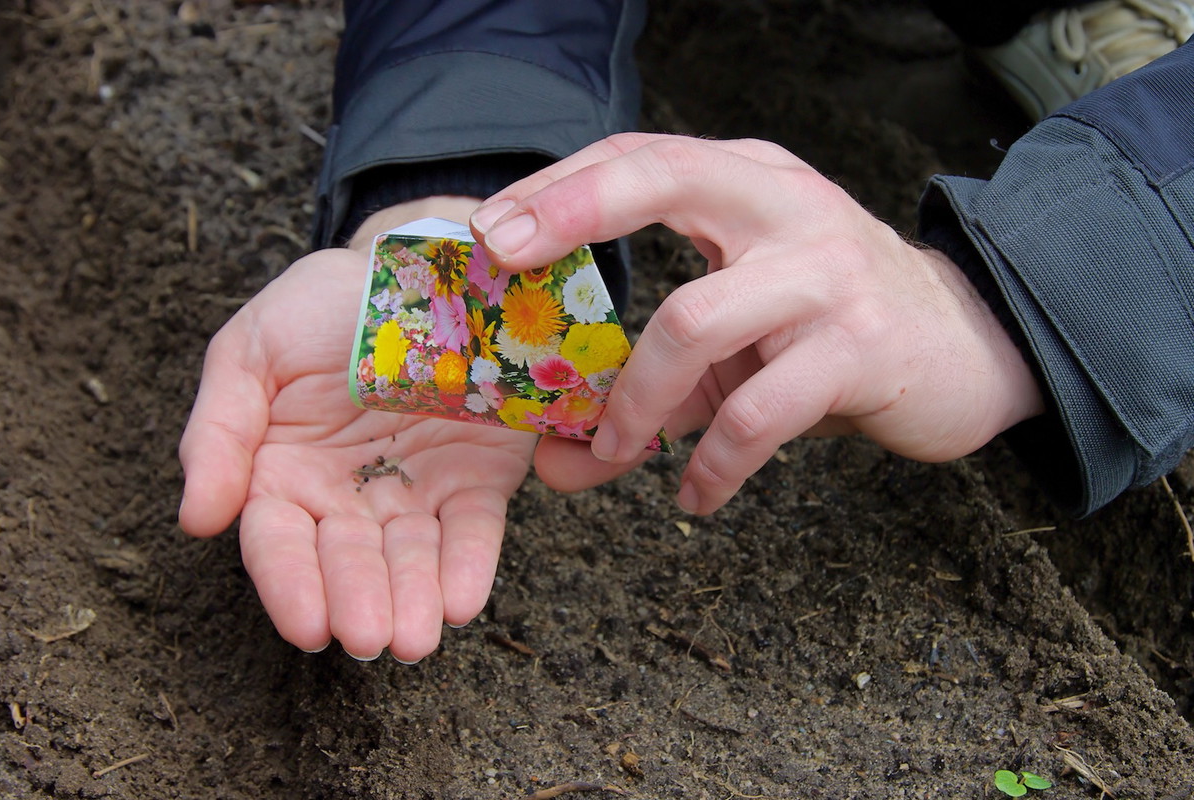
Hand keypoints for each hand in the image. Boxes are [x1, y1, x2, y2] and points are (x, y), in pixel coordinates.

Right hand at [179, 217, 533, 662]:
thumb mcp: (248, 352)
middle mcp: (351, 497)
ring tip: (419, 636)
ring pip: (414, 557)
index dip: (292, 586)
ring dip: (416, 598)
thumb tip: (197, 519)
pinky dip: (471, 564)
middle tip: (371, 639)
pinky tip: (464, 599)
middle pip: (351, 561)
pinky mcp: (478, 478)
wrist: (411, 269)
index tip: (309, 627)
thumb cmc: (319, 312)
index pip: (280, 542)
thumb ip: (218, 431)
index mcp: (284, 475)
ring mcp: (418, 490)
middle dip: (361, 602)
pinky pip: (475, 527)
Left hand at [469, 133, 1043, 514]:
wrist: (967, 345)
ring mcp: (827, 273)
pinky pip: (757, 414)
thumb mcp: (744, 325)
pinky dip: (713, 466)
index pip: (640, 156)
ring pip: (693, 322)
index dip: (556, 187)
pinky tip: (695, 495)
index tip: (486, 232)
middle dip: (569, 215)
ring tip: (609, 455)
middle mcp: (786, 207)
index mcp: (750, 182)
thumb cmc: (830, 327)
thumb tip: (553, 458)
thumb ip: (656, 379)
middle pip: (663, 179)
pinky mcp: (860, 348)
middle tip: (501, 264)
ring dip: (632, 403)